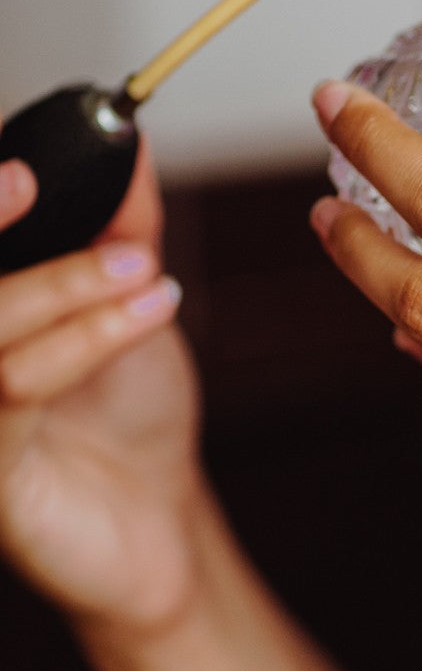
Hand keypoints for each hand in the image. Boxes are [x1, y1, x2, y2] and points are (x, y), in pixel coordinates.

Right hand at [0, 138, 203, 635]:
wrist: (158, 526)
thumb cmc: (126, 422)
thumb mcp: (128, 306)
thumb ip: (118, 229)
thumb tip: (129, 145)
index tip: (22, 166)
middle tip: (37, 186)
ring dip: (60, 288)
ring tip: (141, 269)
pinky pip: (14, 393)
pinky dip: (85, 341)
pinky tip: (148, 312)